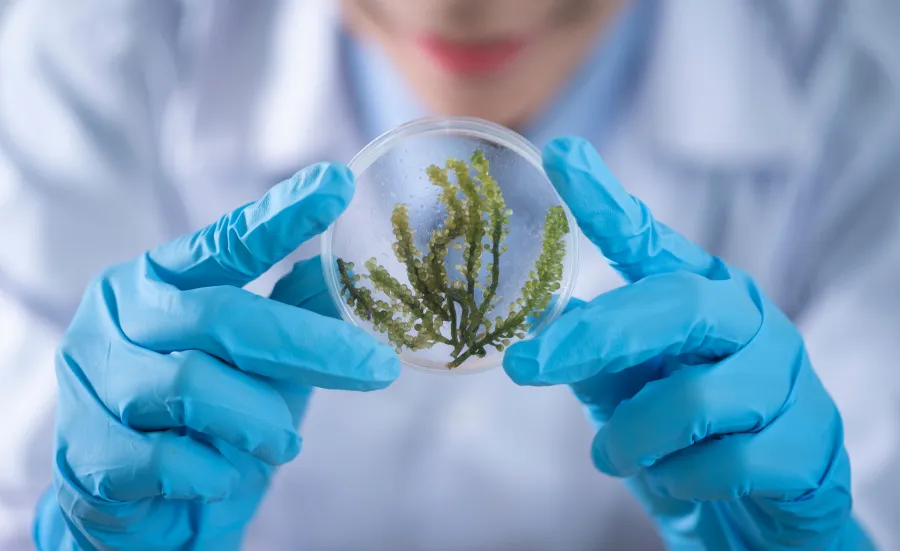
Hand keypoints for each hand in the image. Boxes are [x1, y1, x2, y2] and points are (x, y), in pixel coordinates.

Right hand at [40, 164, 400, 550]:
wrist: (139, 509)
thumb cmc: (203, 420)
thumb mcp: (254, 361)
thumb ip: (290, 314)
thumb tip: (347, 272)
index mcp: (157, 280)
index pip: (225, 242)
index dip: (282, 215)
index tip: (338, 184)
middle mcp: (118, 316)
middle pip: (223, 315)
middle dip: (311, 345)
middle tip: (378, 367)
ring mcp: (94, 380)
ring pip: (196, 387)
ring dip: (261, 422)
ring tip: (283, 442)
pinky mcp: (88, 450)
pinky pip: (172, 458)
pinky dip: (218, 472)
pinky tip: (223, 475)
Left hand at [504, 138, 874, 549]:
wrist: (759, 518)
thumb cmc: (685, 441)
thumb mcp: (630, 392)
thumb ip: (598, 357)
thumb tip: (545, 319)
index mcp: (700, 296)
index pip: (650, 241)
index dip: (605, 201)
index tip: (560, 154)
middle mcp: (748, 322)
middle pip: (673, 305)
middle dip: (594, 338)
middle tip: (525, 368)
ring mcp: (787, 380)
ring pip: (694, 400)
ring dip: (634, 439)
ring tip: (615, 456)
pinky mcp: (809, 446)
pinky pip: (725, 464)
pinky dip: (679, 481)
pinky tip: (678, 483)